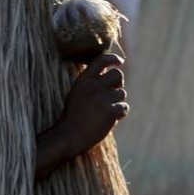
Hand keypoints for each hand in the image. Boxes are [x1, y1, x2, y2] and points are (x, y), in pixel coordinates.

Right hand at [36, 54, 127, 178]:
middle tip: (109, 94)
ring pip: (122, 93)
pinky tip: (107, 120)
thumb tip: (112, 72)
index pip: (102, 60)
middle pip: (118, 75)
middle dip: (117, 84)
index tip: (120, 61)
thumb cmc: (73, 115)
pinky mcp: (111, 111)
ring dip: (116, 102)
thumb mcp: (77, 93)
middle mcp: (93, 86)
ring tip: (103, 111)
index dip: (113, 59)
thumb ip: (92, 82)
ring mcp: (103, 98)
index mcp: (83, 80)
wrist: (69, 136)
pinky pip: (124, 107)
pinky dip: (119, 113)